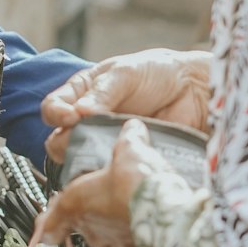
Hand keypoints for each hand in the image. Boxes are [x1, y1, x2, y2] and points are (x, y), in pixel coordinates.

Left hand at [40, 118, 155, 246]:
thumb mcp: (131, 150)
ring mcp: (110, 244)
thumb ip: (128, 138)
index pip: (52, 219)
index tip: (44, 229)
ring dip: (113, 226)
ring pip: (105, 237)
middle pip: (82, 224)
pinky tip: (147, 225)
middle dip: (92, 213)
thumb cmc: (139, 185)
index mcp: (77, 201)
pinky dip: (134, 238)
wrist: (168, 215)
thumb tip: (133, 128)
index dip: (48, 223)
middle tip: (108, 199)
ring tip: (130, 210)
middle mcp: (89, 228)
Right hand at [42, 48, 210, 162]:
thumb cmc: (157, 73)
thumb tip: (80, 111)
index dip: (56, 114)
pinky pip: (109, 174)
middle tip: (85, 138)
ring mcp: (106, 144)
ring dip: (87, 161)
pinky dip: (110, 173)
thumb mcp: (125, 73)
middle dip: (66, 143)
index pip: (53, 108)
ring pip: (81, 162)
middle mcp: (88, 122)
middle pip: (59, 141)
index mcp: (81, 94)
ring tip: (105, 153)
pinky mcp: (125, 162)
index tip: (70, 117)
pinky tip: (120, 166)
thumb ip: (102, 92)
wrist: (194, 91)